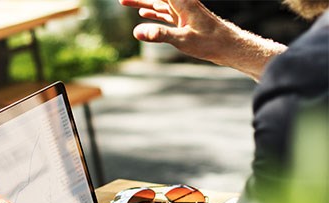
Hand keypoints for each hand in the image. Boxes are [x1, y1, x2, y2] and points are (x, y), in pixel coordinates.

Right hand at [118, 0, 285, 79]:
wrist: (229, 47)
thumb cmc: (210, 42)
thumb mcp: (182, 39)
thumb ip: (159, 34)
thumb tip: (137, 32)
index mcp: (181, 2)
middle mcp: (181, 3)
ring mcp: (182, 12)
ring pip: (157, 4)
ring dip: (141, 3)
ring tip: (124, 2)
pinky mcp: (183, 20)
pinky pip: (163, 13)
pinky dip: (152, 12)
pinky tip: (143, 14)